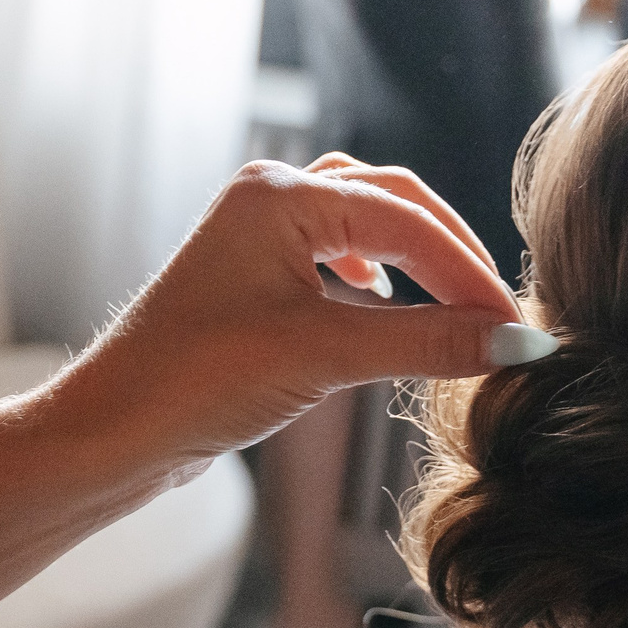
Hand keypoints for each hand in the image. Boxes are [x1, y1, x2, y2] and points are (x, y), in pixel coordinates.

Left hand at [51, 155, 545, 472]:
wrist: (109, 432)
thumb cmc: (196, 383)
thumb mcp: (323, 358)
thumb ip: (424, 343)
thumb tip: (514, 344)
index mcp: (280, 196)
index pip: (407, 220)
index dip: (469, 272)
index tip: (517, 325)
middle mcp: (267, 198)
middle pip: (392, 204)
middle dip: (451, 256)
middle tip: (500, 314)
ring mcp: (255, 234)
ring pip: (363, 224)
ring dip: (416, 258)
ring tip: (458, 305)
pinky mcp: (249, 276)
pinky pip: (332, 253)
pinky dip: (375, 275)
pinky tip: (383, 302)